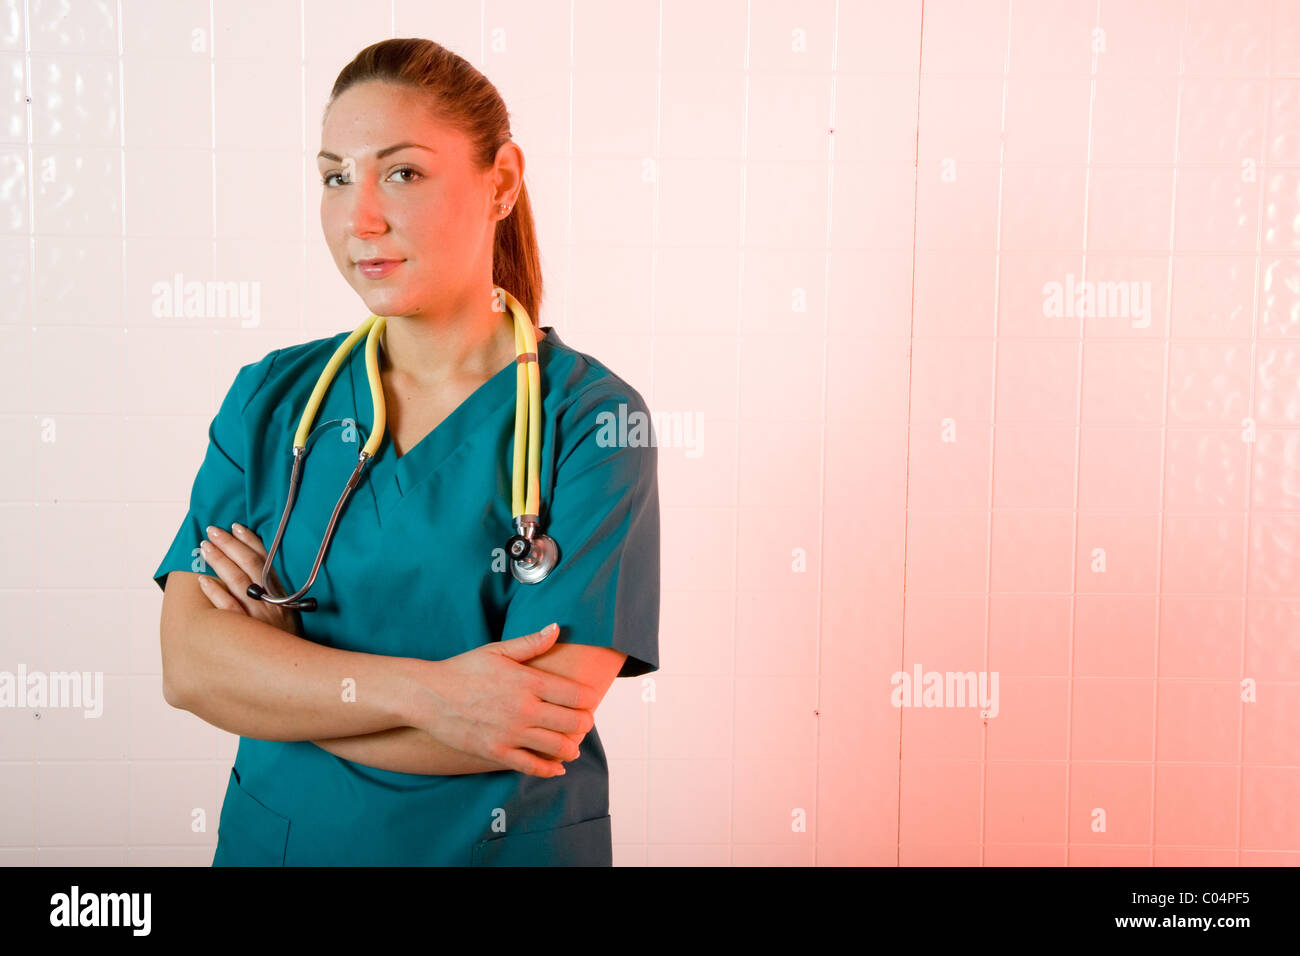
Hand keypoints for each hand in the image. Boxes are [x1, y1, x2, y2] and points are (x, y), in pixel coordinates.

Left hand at [196, 523, 303, 638]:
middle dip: (231, 545)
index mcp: (283, 594)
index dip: (251, 541)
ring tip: (205, 548)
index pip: (267, 560)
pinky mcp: (248, 634)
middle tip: (212, 531)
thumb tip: (256, 572)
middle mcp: (273, 602)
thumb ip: (274, 595)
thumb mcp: (288, 616)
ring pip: (239, 583)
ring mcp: (260, 617)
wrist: (297, 675)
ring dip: (221, 562)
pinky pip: (230, 610)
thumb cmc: (288, 646)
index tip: (236, 527)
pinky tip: (203, 581)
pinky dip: (216, 594)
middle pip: (251, 566)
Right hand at [405, 623, 598, 777]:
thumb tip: (557, 628)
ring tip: (572, 745)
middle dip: (584, 723)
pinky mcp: (496, 753)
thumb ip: (531, 642)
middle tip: (584, 722)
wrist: (428, 695)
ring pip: (557, 747)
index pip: (575, 695)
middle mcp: (523, 709)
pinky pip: (531, 767)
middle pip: (572, 723)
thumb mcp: (497, 650)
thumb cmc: (463, 669)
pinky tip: (557, 768)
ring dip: (571, 748)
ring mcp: (510, 733)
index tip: (589, 700)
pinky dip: (550, 770)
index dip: (589, 699)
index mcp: (527, 681)